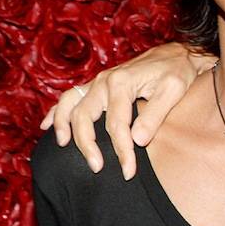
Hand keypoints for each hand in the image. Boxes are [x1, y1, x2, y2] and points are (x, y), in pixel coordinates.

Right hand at [40, 44, 214, 178]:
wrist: (178, 53)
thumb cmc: (177, 72)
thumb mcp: (172, 91)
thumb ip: (154, 115)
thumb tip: (137, 141)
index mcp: (122, 83)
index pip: (116, 125)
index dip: (122, 151)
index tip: (128, 172)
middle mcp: (104, 81)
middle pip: (85, 116)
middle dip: (88, 145)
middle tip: (97, 168)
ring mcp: (98, 82)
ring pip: (70, 104)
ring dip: (63, 126)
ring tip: (63, 145)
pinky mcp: (98, 84)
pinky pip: (70, 97)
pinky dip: (57, 112)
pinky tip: (47, 126)